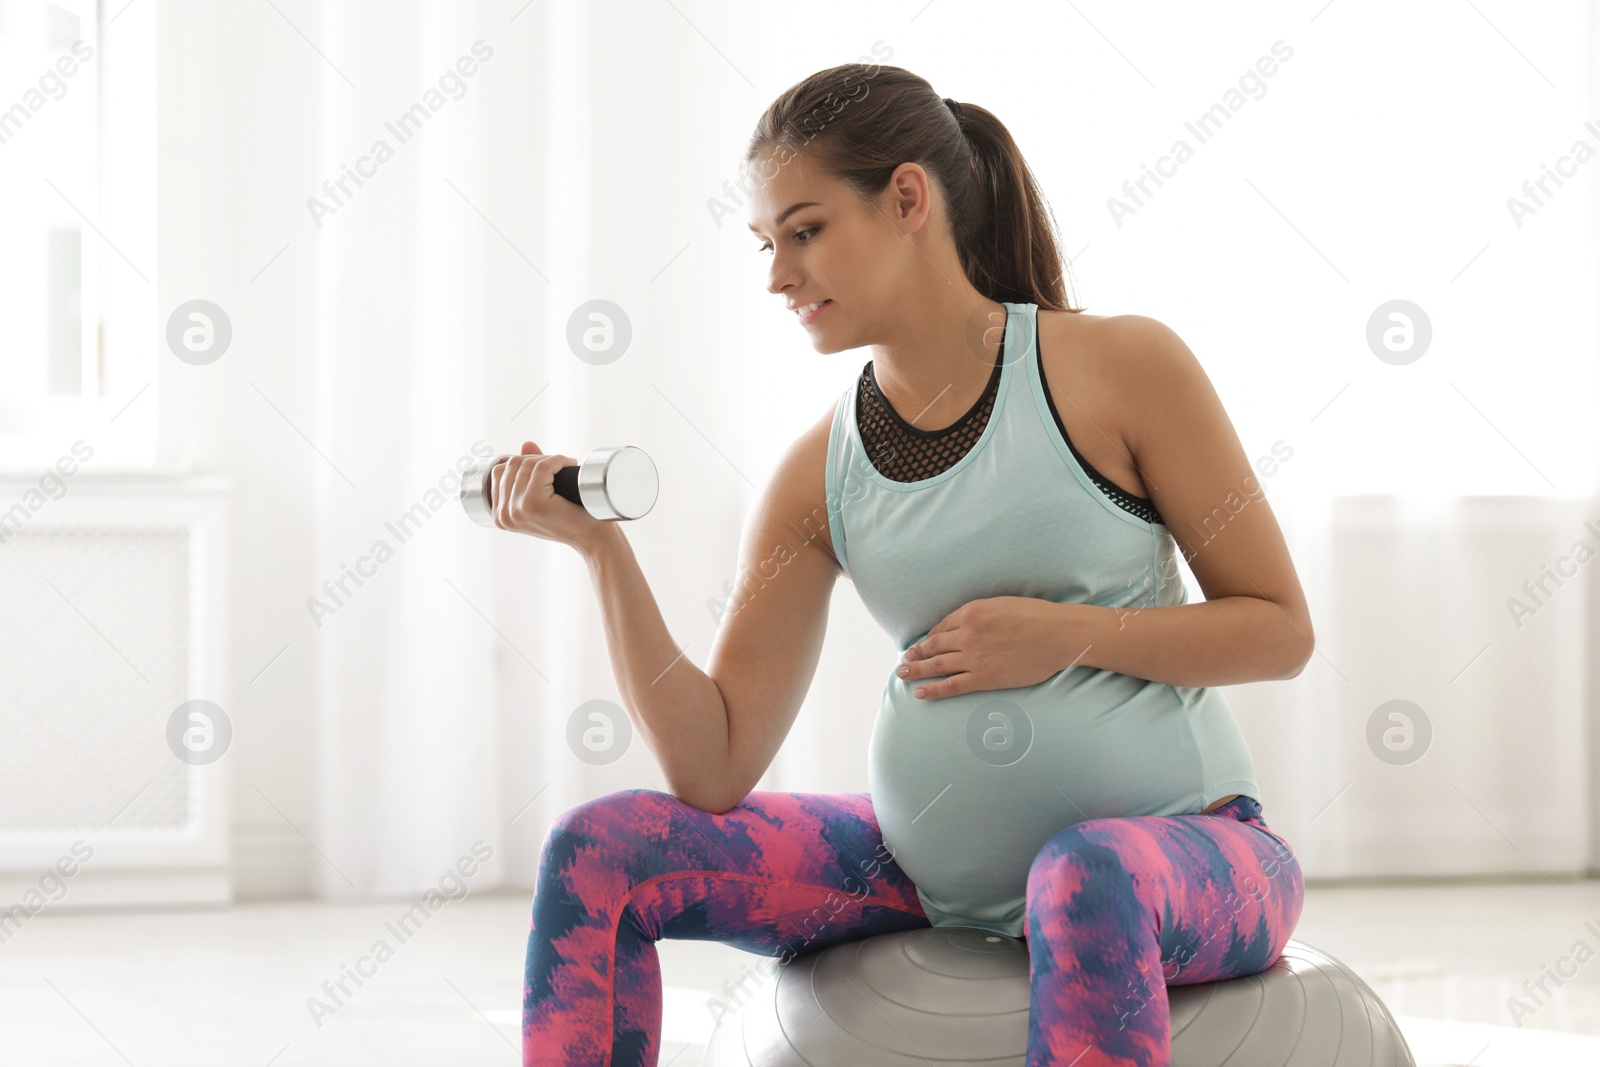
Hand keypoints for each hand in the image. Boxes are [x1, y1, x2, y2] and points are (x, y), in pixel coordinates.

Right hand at [492, 441, 606, 549]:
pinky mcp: (533, 503)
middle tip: (558, 466)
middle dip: (537, 459)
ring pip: (527, 464)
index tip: (544, 468)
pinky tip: (569, 466)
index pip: (498, 472)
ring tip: (565, 467)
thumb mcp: (543, 495)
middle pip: (512, 464)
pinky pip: (542, 467)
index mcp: (500, 515)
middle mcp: (503, 514)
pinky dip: (558, 461)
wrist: (592, 536)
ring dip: (550, 460)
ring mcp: (516, 509)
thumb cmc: (570, 517)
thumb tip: (526, 444)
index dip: (523, 462)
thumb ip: (530, 471)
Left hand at [896, 596, 1068, 699]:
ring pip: (937, 665)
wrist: (1058, 635)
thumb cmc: (1036, 616)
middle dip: (916, 654)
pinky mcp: (984, 677)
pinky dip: (934, 690)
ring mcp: (974, 657)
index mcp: (971, 612)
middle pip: (933, 645)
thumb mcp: (1002, 604)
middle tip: (904, 660)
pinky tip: (920, 693)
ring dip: (917, 670)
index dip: (928, 637)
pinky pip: (952, 685)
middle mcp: (967, 634)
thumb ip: (980, 614)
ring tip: (902, 675)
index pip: (941, 627)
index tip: (921, 645)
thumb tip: (965, 623)